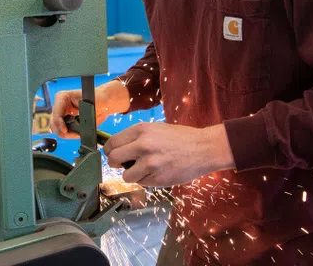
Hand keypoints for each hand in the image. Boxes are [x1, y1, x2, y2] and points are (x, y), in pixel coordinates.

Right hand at [50, 80, 129, 137]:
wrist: (102, 102)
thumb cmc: (97, 99)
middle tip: (71, 135)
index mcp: (62, 97)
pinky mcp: (65, 119)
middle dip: (61, 130)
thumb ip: (79, 118)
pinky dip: (68, 133)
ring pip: (55, 127)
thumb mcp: (88, 107)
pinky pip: (62, 130)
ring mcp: (61, 112)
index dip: (59, 124)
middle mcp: (59, 104)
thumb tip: (74, 129)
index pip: (56, 113)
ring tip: (75, 134)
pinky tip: (75, 132)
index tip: (65, 130)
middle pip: (53, 122)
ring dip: (65, 133)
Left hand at [104, 123, 235, 186]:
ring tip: (144, 169)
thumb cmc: (180, 138)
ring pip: (126, 176)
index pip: (112, 143)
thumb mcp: (156, 129)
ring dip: (132, 175)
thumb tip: (117, 148)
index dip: (109, 151)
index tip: (111, 154)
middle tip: (122, 164)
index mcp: (141, 130)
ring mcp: (150, 164)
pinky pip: (142, 183)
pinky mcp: (158, 179)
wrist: (203, 149)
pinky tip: (158, 172)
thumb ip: (136, 138)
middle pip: (113, 159)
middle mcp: (143, 146)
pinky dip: (146, 180)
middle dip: (115, 163)